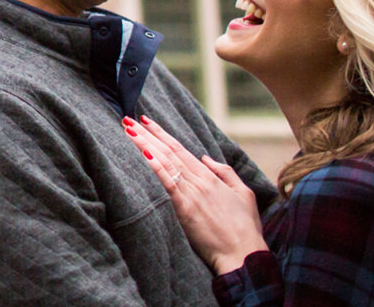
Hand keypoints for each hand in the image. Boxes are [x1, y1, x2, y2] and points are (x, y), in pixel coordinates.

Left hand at [124, 115, 266, 275]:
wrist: (244, 254)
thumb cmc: (246, 228)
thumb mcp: (244, 193)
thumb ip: (225, 172)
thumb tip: (205, 157)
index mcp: (210, 176)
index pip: (180, 149)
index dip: (161, 134)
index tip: (146, 121)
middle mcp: (199, 180)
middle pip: (167, 151)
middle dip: (146, 133)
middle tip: (127, 119)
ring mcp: (192, 193)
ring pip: (164, 162)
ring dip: (144, 144)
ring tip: (128, 129)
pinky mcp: (186, 209)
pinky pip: (168, 183)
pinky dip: (156, 167)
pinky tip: (144, 154)